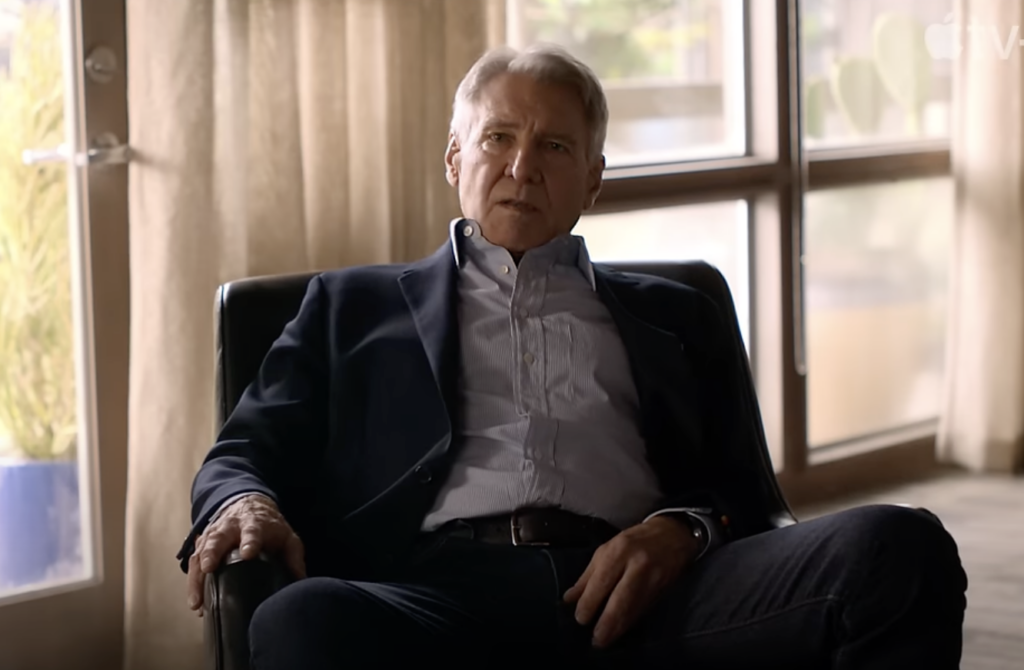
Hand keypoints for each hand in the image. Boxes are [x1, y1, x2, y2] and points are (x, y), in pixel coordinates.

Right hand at [186, 494, 305, 613]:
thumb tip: (300, 581)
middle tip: (208, 568)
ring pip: (201, 552)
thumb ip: (293, 556)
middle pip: (218, 538)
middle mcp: (229, 528)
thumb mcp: (286, 536)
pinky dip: (193, 582)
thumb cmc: (269, 527)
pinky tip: (195, 601)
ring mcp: (213, 535)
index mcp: (254, 524)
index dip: (250, 541)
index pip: (252, 531)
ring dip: (197, 575)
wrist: (247, 505)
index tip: (248, 553)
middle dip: (212, 552)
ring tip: (197, 600)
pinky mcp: (202, 545)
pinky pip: (194, 562)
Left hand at [563, 516, 698, 647]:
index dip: (590, 603)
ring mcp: (653, 579)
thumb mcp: (606, 550)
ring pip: (634, 609)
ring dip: (619, 628)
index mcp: (619, 551)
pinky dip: (631, 622)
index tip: (581, 619)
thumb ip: (588, 575)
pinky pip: (643, 609)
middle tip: (596, 640)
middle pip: (621, 600)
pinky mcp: (662, 589)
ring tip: (606, 640)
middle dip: (607, 623)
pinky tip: (621, 630)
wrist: (672, 535)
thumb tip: (569, 599)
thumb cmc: (633, 541)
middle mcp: (637, 565)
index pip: (602, 582)